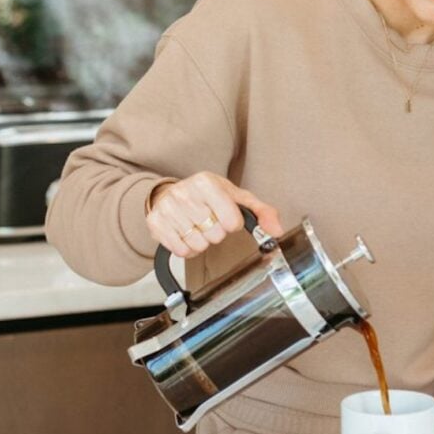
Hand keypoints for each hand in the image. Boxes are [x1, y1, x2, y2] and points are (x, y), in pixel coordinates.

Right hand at [145, 171, 282, 258]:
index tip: (225, 215)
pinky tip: (185, 233)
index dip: (231, 223)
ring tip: (196, 227)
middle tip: (209, 221)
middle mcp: (185, 193)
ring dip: (201, 242)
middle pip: (215, 235)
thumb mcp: (236, 197)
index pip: (232, 221)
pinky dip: (186, 248)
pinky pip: (180, 251)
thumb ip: (262, 212)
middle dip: (215, 233)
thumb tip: (277, 231)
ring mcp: (168, 208)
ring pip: (197, 245)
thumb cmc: (207, 196)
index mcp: (207, 183)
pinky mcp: (155, 224)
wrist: (170, 193)